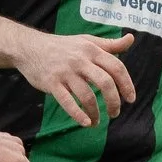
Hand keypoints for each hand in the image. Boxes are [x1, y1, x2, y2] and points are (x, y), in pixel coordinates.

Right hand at [15, 31, 135, 127]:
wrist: (30, 47)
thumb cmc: (62, 46)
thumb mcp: (86, 41)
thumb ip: (110, 44)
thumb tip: (131, 39)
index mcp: (91, 50)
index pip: (116, 67)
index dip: (127, 84)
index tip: (131, 99)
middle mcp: (80, 60)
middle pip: (105, 83)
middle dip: (114, 102)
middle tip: (115, 113)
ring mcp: (65, 72)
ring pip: (87, 96)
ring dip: (95, 112)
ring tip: (96, 121)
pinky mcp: (51, 83)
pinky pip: (67, 102)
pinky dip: (78, 115)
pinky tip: (85, 122)